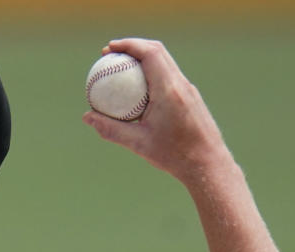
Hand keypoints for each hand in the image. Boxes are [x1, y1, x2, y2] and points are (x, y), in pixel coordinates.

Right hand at [82, 39, 232, 183]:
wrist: (207, 163)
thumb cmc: (174, 156)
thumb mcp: (138, 144)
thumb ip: (111, 129)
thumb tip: (87, 117)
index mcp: (169, 90)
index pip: (149, 54)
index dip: (128, 44)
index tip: (109, 48)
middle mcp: (181, 84)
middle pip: (157, 50)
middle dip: (133, 45)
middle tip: (111, 53)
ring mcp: (188, 89)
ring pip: (165, 61)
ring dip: (143, 56)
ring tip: (122, 66)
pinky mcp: (191, 96)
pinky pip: (169, 75)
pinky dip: (151, 71)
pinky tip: (138, 87)